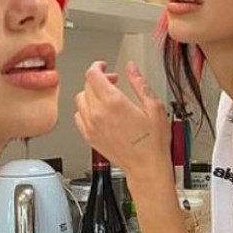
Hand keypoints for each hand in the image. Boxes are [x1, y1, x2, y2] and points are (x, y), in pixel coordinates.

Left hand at [74, 61, 171, 182]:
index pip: (93, 74)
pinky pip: (78, 116)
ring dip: (91, 94)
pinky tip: (99, 112)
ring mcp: (91, 126)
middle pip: (87, 85)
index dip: (98, 66)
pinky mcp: (89, 137)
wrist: (146, 167)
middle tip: (113, 82)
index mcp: (114, 102)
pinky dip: (85, 110)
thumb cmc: (153, 142)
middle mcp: (98, 113)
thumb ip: (140, 84)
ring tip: (106, 97)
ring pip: (80, 100)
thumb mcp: (154, 106)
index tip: (104, 66)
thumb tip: (132, 68)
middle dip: (99, 79)